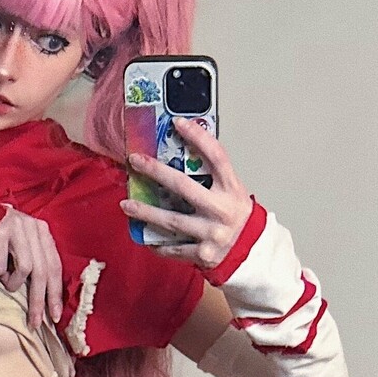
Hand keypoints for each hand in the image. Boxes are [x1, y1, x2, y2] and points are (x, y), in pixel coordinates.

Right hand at [0, 206, 63, 330]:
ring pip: (25, 269)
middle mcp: (32, 227)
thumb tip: (45, 296)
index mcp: (41, 231)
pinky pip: (2, 265)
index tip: (55, 316)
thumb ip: (34, 260)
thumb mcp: (20, 244)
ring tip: (3, 280)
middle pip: (42, 271)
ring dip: (12, 282)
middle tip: (34, 322)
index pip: (54, 266)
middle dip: (39, 300)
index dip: (56, 293)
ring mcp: (16, 228)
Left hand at [120, 118, 252, 268]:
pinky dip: (156, 242)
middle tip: (136, 162)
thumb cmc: (236, 217)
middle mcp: (221, 210)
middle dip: (156, 172)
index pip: (216, 157)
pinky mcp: (203, 253)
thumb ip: (213, 176)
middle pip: (184, 186)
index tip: (178, 123)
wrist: (251, 250)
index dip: (198, 137)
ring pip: (172, 220)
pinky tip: (143, 235)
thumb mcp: (233, 191)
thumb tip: (183, 151)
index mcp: (232, 190)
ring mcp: (211, 233)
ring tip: (127, 205)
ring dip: (145, 212)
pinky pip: (173, 248)